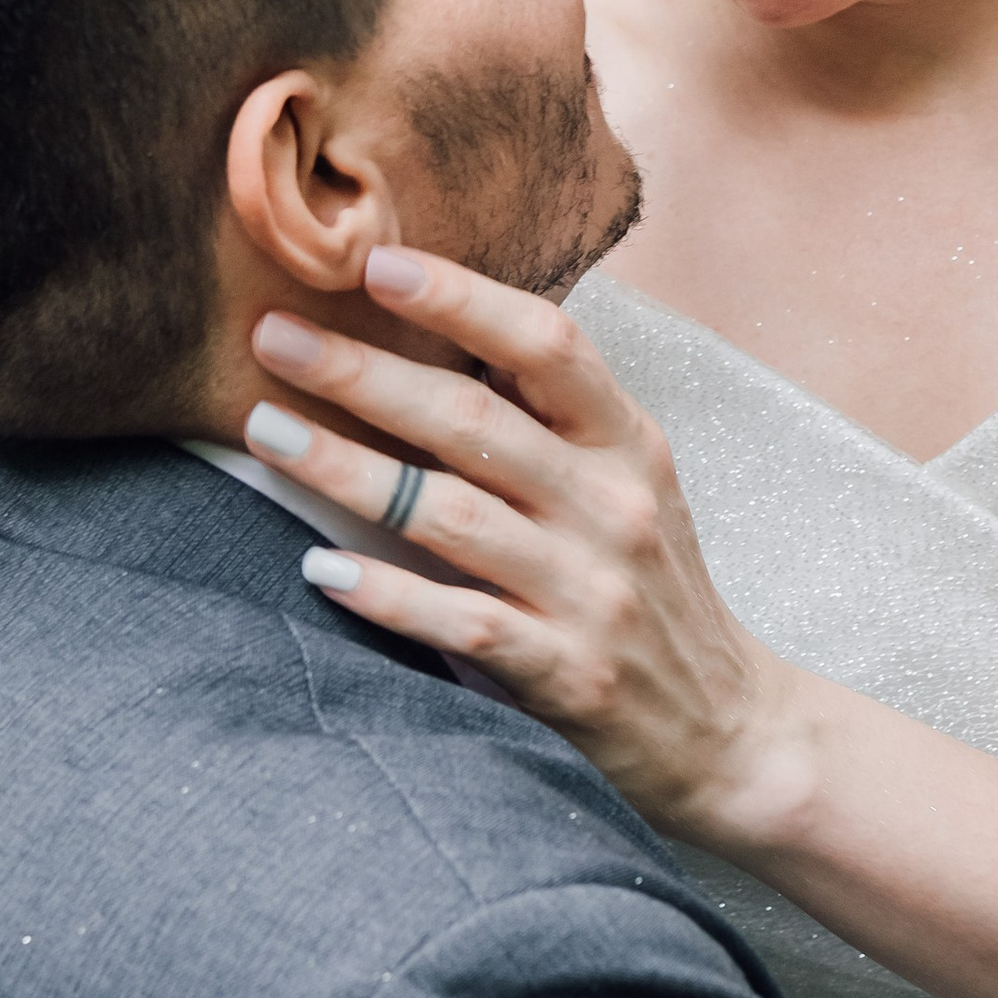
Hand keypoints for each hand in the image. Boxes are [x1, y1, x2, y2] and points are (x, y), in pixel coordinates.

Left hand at [244, 245, 795, 847]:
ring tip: (267, 433)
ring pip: (450, 515)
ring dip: (347, 470)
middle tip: (271, 338)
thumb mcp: (630, 486)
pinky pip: (461, 624)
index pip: (548, 345)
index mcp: (628, 445)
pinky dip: (387, 593)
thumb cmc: (651, 591)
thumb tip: (436, 329)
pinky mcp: (567, 674)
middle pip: (475, 422)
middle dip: (363, 372)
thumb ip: (551, 419)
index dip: (462, 298)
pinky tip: (320, 567)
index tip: (376, 264)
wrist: (729, 733)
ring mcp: (590, 593)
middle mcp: (613, 508)